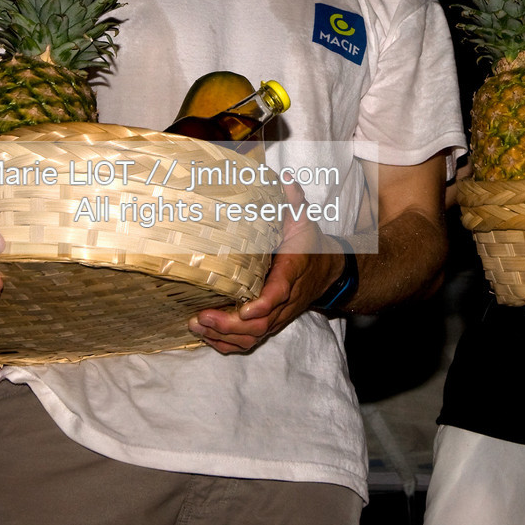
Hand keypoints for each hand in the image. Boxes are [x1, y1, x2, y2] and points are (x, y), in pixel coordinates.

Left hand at [189, 181, 340, 354]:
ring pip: (253, 336)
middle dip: (230, 324)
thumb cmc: (309, 245)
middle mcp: (285, 300)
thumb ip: (293, 203)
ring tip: (197, 325)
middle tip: (202, 315)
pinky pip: (250, 342)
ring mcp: (278, 315)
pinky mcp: (269, 323)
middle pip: (260, 322)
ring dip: (224, 336)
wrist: (327, 271)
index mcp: (292, 272)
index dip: (264, 304)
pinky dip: (228, 344)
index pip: (280, 293)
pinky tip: (206, 335)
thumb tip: (284, 180)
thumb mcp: (304, 220)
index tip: (245, 309)